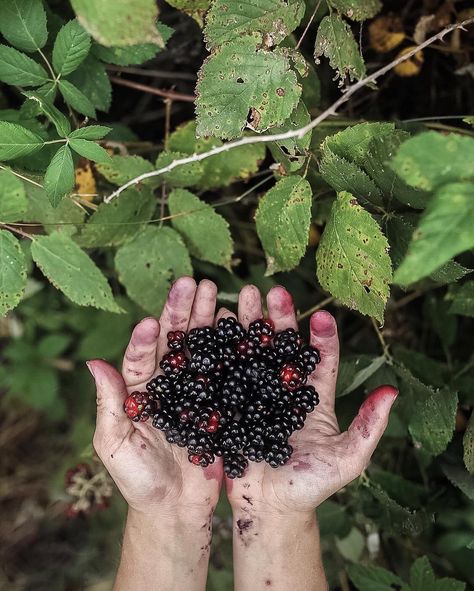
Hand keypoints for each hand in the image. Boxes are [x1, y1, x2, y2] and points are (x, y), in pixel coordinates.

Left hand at [87, 277, 222, 518]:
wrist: (176, 507)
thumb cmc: (139, 479)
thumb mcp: (115, 444)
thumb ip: (109, 404)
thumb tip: (93, 362)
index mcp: (141, 389)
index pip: (141, 356)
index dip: (145, 337)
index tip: (150, 321)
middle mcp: (169, 382)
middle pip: (175, 339)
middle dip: (184, 311)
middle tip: (194, 283)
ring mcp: (196, 389)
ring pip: (202, 347)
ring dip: (209, 318)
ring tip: (218, 291)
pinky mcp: (219, 402)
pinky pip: (226, 370)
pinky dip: (233, 347)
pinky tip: (240, 323)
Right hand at [223, 285, 397, 514]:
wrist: (268, 510)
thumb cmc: (310, 487)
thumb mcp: (347, 461)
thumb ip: (369, 427)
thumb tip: (392, 391)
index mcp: (313, 399)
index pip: (320, 361)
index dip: (321, 338)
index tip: (320, 315)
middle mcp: (284, 391)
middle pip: (283, 348)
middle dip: (278, 319)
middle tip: (271, 292)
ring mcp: (256, 396)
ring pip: (254, 353)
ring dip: (249, 326)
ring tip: (242, 298)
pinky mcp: (232, 406)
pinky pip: (227, 375)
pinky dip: (222, 350)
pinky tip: (216, 327)